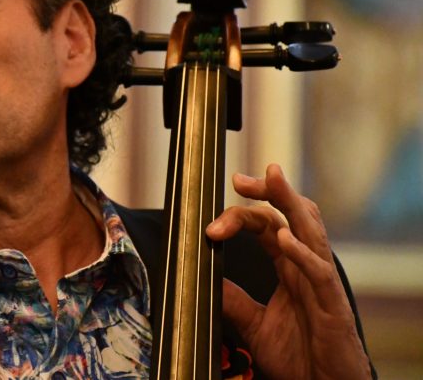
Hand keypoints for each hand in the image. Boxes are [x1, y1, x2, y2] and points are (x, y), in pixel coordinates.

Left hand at [206, 164, 371, 379]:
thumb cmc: (298, 356)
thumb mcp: (253, 323)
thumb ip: (233, 299)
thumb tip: (203, 276)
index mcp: (289, 267)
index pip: (268, 225)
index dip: (242, 213)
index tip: (213, 218)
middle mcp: (306, 267)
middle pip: (293, 216)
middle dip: (271, 192)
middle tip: (240, 180)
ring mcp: (320, 282)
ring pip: (310, 231)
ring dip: (290, 203)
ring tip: (272, 180)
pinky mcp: (332, 305)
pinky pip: (318, 273)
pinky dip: (301, 253)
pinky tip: (283, 239)